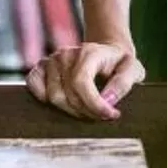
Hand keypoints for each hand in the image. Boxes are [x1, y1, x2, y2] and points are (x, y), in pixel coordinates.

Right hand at [25, 37, 145, 121]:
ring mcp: (51, 60)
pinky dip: (45, 100)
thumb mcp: (132, 70)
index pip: (82, 83)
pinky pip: (34, 87)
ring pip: (52, 97)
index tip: (110, 115)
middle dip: (86, 112)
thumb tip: (107, 101)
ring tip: (87, 110)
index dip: (94, 104)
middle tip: (102, 115)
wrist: (107, 52)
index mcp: (88, 52)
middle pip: (67, 95)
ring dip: (70, 110)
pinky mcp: (41, 67)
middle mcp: (66, 54)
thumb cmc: (119, 63)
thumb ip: (123, 83)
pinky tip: (64, 102)